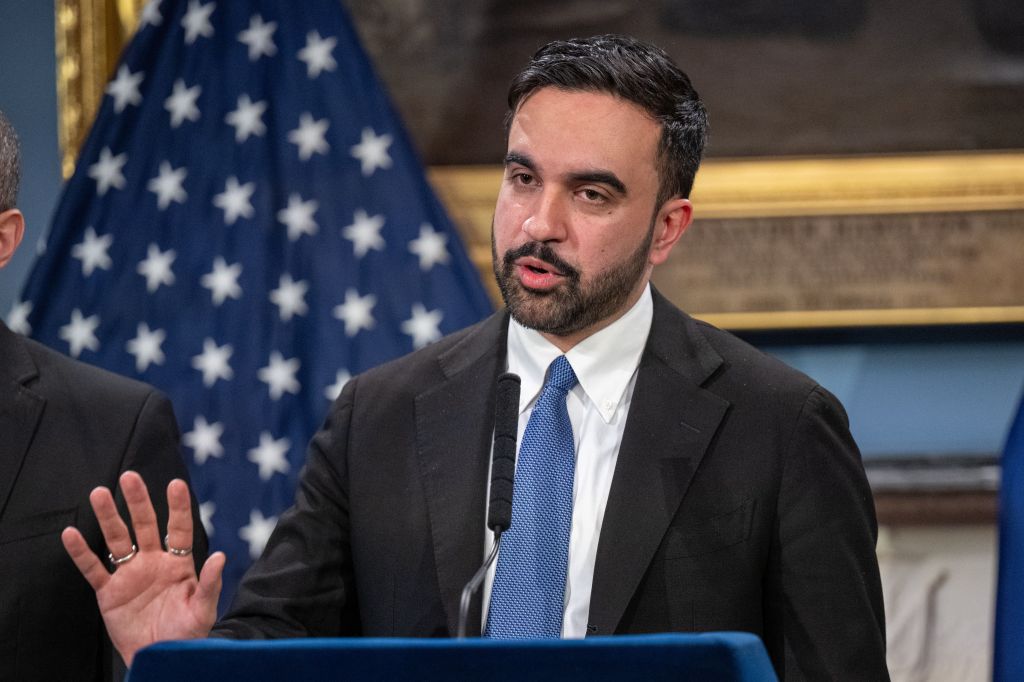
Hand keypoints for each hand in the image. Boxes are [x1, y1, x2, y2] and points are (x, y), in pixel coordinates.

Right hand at [62, 471, 224, 665]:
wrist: (160, 657)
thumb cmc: (186, 634)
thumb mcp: (202, 610)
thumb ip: (210, 584)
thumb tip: (221, 556)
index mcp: (178, 563)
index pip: (178, 529)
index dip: (177, 507)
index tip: (175, 484)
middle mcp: (153, 562)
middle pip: (144, 525)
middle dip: (138, 501)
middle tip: (130, 477)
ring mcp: (129, 575)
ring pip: (117, 539)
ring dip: (108, 517)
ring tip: (99, 493)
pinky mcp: (109, 592)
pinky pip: (93, 568)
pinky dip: (81, 552)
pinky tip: (71, 533)